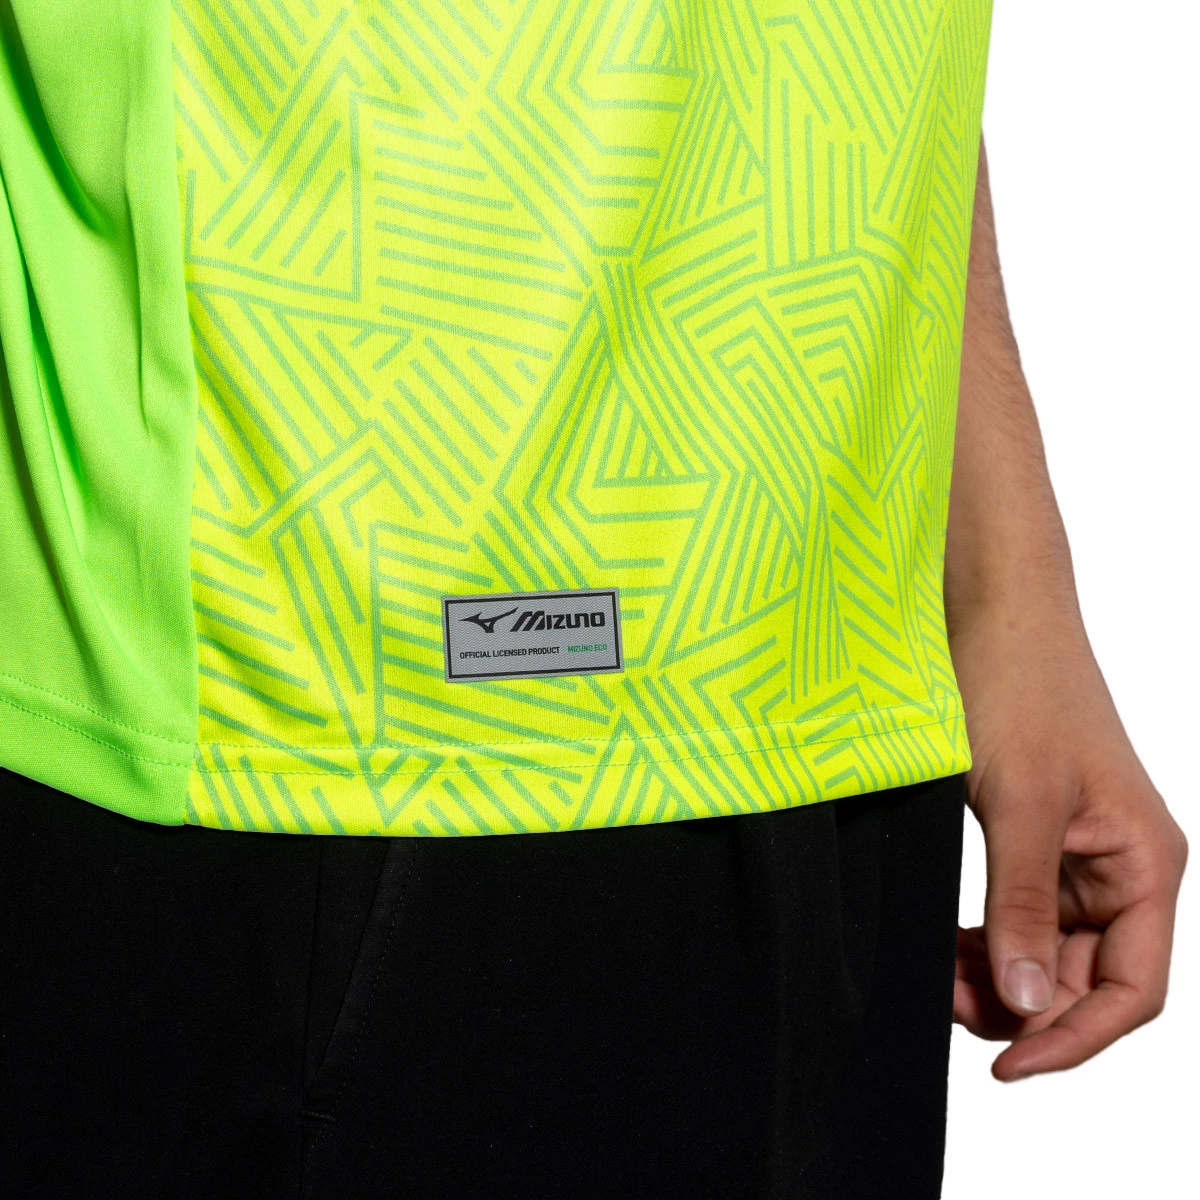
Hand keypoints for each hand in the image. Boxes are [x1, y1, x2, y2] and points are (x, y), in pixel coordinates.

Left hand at [949, 605, 1186, 1080]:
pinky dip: (989, 937)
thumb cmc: (1022, 685)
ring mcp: (1080, 852)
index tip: (1006, 1065)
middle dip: (1022, 1006)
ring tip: (940, 979)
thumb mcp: (1018, 802)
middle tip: (948, 1007)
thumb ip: (1023, 905)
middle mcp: (1123, 866)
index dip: (1073, 1039)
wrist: (992, 610)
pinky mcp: (1038, 834)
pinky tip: (949, 944)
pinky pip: (1023, 911)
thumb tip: (1027, 1004)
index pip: (1131, 990)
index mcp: (1146, 864)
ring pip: (1049, 950)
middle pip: (1085, 978)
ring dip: (1000, 976)